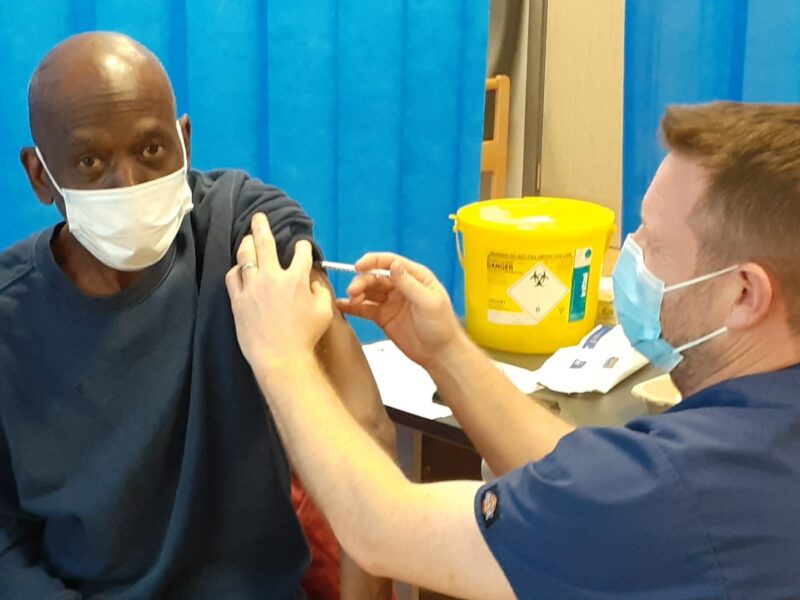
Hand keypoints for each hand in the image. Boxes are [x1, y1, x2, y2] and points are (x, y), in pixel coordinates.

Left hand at [226, 213, 332, 370]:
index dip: (302, 245)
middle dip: (262, 226)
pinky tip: (239, 268)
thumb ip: (320, 290)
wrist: (280, 357)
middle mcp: (273, 276)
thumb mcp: (324, 312)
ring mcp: (252, 286)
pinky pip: (233, 276)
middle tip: (259, 217)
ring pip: (245, 255)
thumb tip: (312, 278)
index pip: (300, 251)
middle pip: (265, 242)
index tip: (301, 245)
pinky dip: (237, 269)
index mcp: (297, 278)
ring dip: (246, 242)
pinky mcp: (237, 299)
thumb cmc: (305, 336)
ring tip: (246, 238)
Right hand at [336, 253, 463, 367]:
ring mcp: (391, 301)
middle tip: (353, 291)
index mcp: (416, 277)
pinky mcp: (383, 317)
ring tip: (350, 300)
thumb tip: (394, 264)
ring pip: (368, 291)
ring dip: (357, 292)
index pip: (391, 262)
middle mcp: (401, 286)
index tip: (359, 265)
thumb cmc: (442, 326)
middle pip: (376, 277)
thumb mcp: (428, 302)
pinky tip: (342, 305)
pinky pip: (365, 308)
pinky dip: (352, 306)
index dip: (374, 261)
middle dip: (362, 281)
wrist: (440, 354)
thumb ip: (409, 284)